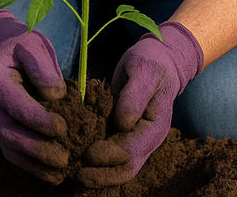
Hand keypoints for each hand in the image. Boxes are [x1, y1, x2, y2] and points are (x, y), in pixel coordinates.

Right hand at [0, 6, 68, 181]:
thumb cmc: (19, 47)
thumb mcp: (32, 45)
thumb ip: (42, 69)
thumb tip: (56, 96)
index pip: (15, 104)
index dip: (37, 119)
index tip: (61, 127)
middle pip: (10, 134)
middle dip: (38, 149)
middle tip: (65, 157)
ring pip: (10, 149)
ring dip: (35, 164)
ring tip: (61, 170)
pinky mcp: (2, 130)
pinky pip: (12, 153)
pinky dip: (31, 167)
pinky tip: (52, 173)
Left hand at [78, 21, 203, 186]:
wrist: (159, 61)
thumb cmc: (150, 63)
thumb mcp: (143, 71)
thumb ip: (134, 96)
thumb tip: (123, 123)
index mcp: (155, 126)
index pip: (131, 151)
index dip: (108, 155)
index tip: (87, 153)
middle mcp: (149, 140)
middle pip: (126, 169)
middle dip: (102, 175)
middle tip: (77, 175)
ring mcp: (139, 141)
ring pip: (121, 169)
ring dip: (100, 176)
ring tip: (77, 175)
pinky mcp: (128, 138)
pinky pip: (115, 160)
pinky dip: (100, 166)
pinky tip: (82, 165)